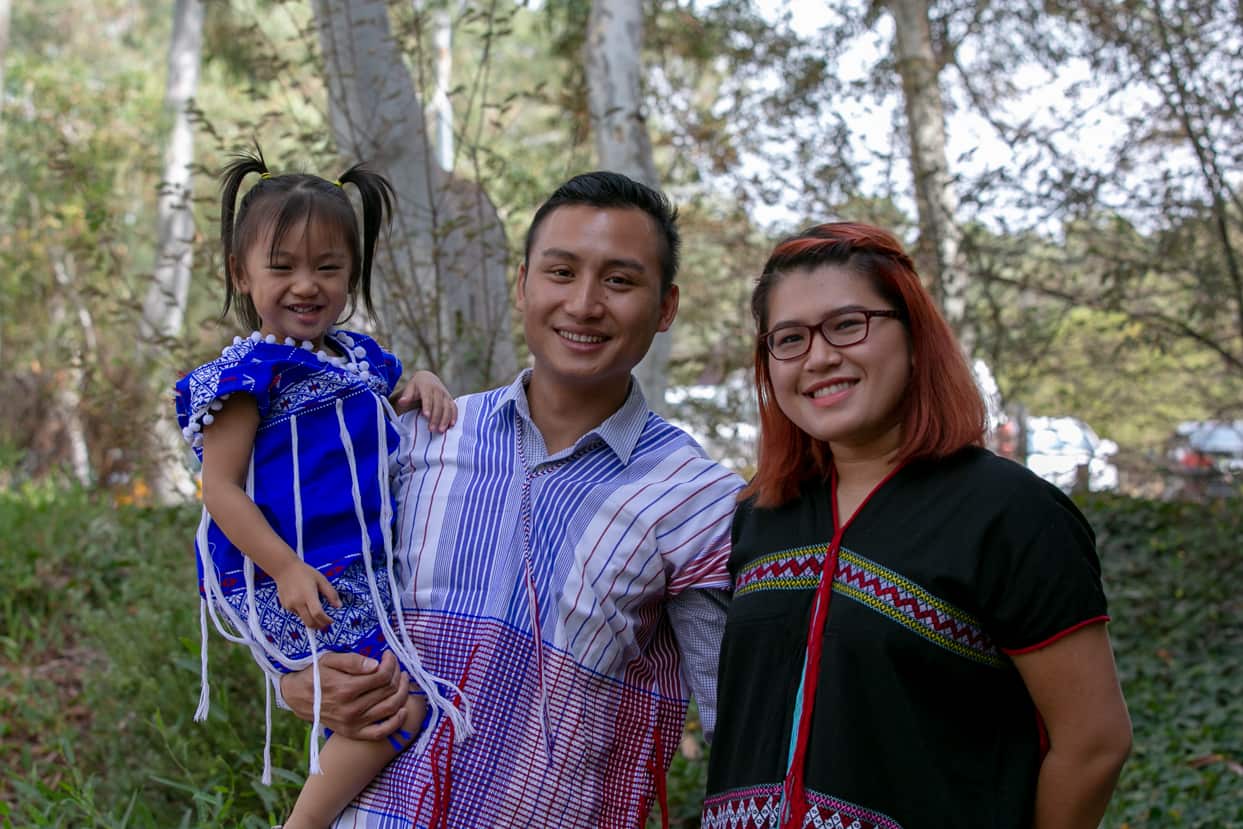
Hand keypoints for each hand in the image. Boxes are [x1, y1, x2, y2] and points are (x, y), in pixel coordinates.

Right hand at [272, 560, 340, 629]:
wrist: (284, 569)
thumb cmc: (305, 572)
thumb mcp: (321, 580)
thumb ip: (331, 593)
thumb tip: (339, 606)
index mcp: (308, 595)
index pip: (317, 614)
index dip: (325, 620)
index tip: (331, 621)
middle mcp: (298, 602)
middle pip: (309, 622)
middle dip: (319, 626)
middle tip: (325, 624)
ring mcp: (290, 605)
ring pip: (303, 619)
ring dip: (311, 620)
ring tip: (316, 612)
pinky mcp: (285, 606)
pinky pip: (296, 614)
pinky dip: (303, 613)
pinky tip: (304, 603)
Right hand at [280, 651, 412, 739]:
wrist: (297, 697)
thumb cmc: (315, 674)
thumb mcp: (329, 660)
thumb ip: (353, 661)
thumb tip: (376, 664)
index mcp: (345, 689)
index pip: (381, 676)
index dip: (390, 663)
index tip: (388, 655)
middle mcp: (351, 709)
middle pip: (388, 690)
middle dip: (396, 674)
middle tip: (395, 666)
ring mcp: (353, 723)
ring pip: (390, 708)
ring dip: (402, 693)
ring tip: (401, 680)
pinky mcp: (353, 733)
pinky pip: (381, 732)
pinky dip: (396, 723)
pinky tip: (403, 710)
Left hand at [392, 370, 456, 431]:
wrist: (428, 379)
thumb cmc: (417, 386)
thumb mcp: (410, 388)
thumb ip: (406, 396)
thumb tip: (402, 401)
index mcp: (427, 386)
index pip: (427, 397)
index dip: (427, 406)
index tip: (426, 416)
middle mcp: (438, 390)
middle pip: (438, 405)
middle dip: (436, 417)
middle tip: (431, 429)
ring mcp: (446, 394)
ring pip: (447, 407)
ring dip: (445, 419)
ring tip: (441, 430)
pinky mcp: (450, 399)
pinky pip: (454, 408)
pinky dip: (453, 416)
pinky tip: (451, 425)